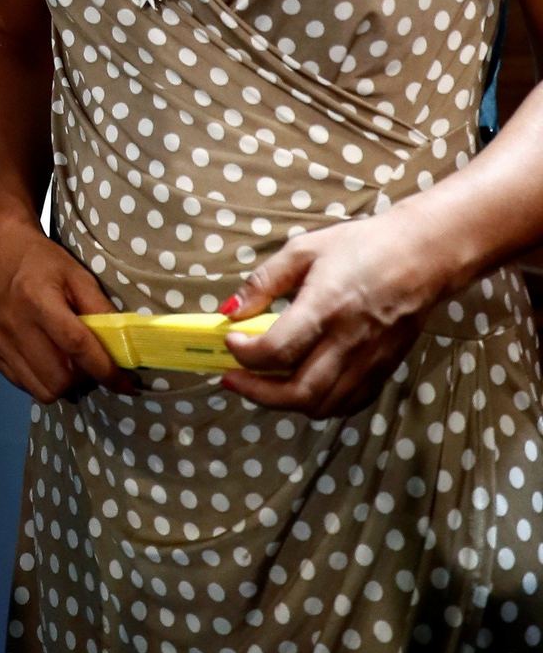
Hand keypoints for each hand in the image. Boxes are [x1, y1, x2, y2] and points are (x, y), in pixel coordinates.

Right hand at [0, 217, 125, 401]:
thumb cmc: (42, 260)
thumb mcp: (78, 275)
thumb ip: (101, 310)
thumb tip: (124, 346)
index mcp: (37, 300)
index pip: (76, 346)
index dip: (105, 370)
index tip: (126, 385)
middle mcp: (13, 325)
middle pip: (59, 379)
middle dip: (83, 379)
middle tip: (89, 363)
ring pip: (41, 390)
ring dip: (63, 383)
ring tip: (68, 363)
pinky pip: (23, 384)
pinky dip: (41, 379)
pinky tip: (45, 358)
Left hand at [221, 213, 438, 418]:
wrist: (421, 256)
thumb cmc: (361, 247)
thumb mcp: (304, 250)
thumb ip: (264, 281)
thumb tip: (230, 311)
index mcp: (325, 307)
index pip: (277, 350)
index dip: (244, 354)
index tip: (230, 341)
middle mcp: (348, 342)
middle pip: (298, 392)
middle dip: (257, 393)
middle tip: (233, 379)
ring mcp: (369, 362)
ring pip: (322, 406)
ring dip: (284, 403)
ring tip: (262, 384)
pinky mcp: (383, 371)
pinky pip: (347, 404)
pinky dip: (318, 404)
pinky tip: (301, 386)